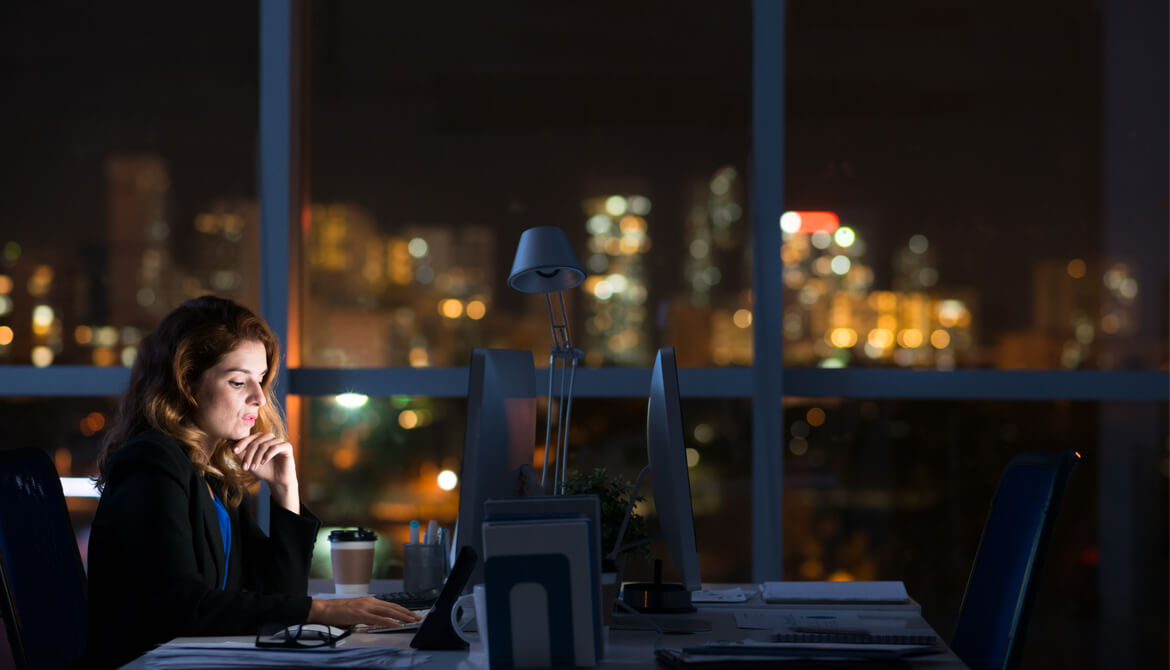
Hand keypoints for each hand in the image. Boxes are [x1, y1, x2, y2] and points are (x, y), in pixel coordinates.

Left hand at [233, 432, 298, 510]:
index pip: (250, 437)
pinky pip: (275, 447)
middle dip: (248, 454)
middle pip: (256, 441)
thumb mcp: (249, 462)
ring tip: (253, 468)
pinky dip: (267, 455)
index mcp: (261, 438)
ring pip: (265, 445)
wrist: (277, 480)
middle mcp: (270, 437)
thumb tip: (229, 442)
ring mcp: (279, 441)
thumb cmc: (263, 470)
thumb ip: (241, 452)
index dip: (241, 443)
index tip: (233, 452)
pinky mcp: (287, 446)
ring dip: (257, 457)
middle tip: (244, 467)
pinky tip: (263, 463)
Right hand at [307, 597, 422, 628]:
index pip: (391, 605)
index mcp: (370, 601)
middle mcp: (370, 601)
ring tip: (411, 620)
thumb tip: (378, 622)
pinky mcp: (360, 614)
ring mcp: (365, 607)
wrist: (324, 609)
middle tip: (417, 617)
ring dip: (402, 616)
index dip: (403, 610)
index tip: (412, 614)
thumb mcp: (357, 612)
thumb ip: (369, 616)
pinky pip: (377, 618)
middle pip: (393, 607)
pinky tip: (396, 624)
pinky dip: (388, 621)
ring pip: (388, 611)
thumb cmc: (338, 612)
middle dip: (407, 612)